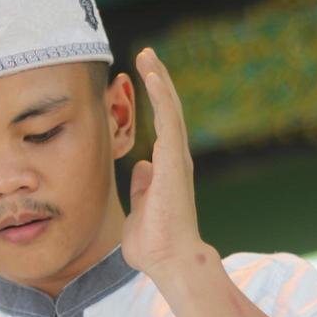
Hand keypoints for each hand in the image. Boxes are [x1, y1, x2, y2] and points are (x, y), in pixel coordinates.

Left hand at [123, 48, 210, 282]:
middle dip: (158, 81)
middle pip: (168, 110)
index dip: (155, 100)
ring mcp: (176, 158)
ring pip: (170, 108)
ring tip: (147, 55)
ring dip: (159, 80)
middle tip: (146, 55)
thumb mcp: (140, 209)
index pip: (162, 125)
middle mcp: (175, 159)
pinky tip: (152, 74)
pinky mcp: (173, 160)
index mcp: (167, 169)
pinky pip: (168, 119)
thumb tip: (142, 169)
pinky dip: (161, 94)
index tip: (143, 77)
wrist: (169, 261)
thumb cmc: (154, 245)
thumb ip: (141, 188)